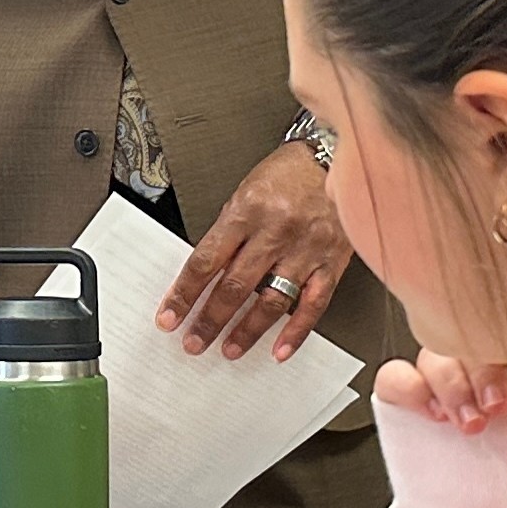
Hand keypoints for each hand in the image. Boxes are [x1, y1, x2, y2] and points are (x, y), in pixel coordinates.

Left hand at [160, 142, 352, 360]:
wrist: (337, 158)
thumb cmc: (289, 173)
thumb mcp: (246, 192)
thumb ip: (228, 233)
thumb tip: (205, 275)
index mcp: (247, 211)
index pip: (206, 261)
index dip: (184, 294)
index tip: (169, 316)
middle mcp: (275, 232)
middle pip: (235, 286)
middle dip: (210, 320)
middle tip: (194, 342)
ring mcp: (305, 250)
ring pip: (271, 300)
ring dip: (247, 331)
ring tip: (229, 349)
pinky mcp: (331, 262)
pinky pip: (312, 305)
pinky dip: (295, 332)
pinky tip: (279, 350)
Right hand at [375, 350, 506, 432]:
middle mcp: (484, 368)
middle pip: (467, 335)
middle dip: (479, 371)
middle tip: (494, 409)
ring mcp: (446, 385)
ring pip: (433, 352)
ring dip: (449, 384)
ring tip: (468, 425)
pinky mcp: (412, 404)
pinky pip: (395, 377)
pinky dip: (408, 388)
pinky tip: (431, 414)